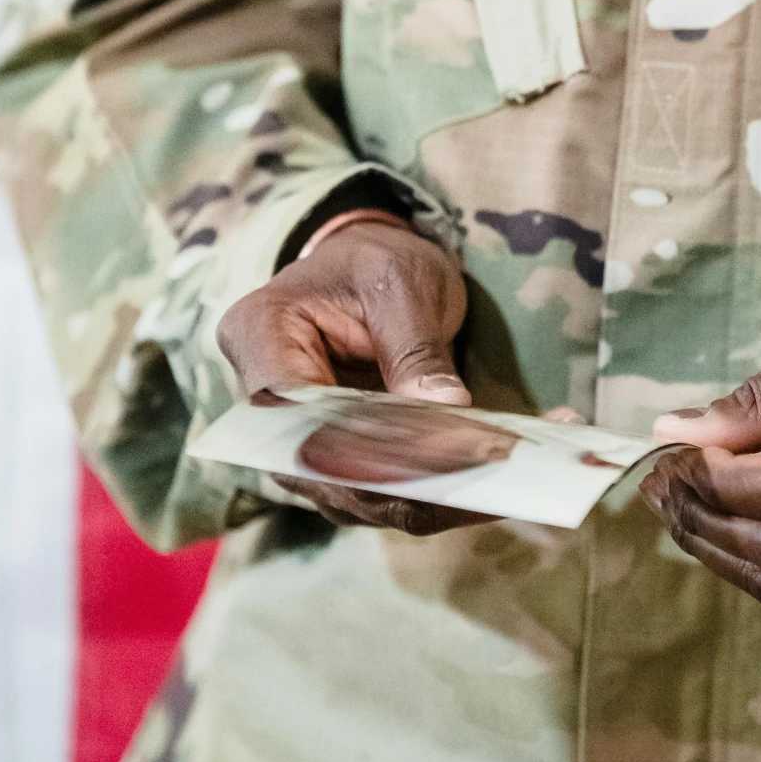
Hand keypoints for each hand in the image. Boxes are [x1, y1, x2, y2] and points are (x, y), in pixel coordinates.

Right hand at [217, 215, 473, 535]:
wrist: (370, 271)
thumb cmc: (374, 263)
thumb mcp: (400, 284)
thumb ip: (415, 349)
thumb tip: (447, 409)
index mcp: (259, 336)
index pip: (293, 412)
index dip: (355, 445)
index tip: (430, 455)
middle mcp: (266, 405)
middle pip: (324, 471)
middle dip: (406, 484)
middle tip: (485, 475)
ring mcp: (300, 446)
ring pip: (359, 497)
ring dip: (432, 499)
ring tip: (501, 482)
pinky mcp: (342, 467)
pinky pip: (385, 494)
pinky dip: (440, 494)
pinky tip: (494, 483)